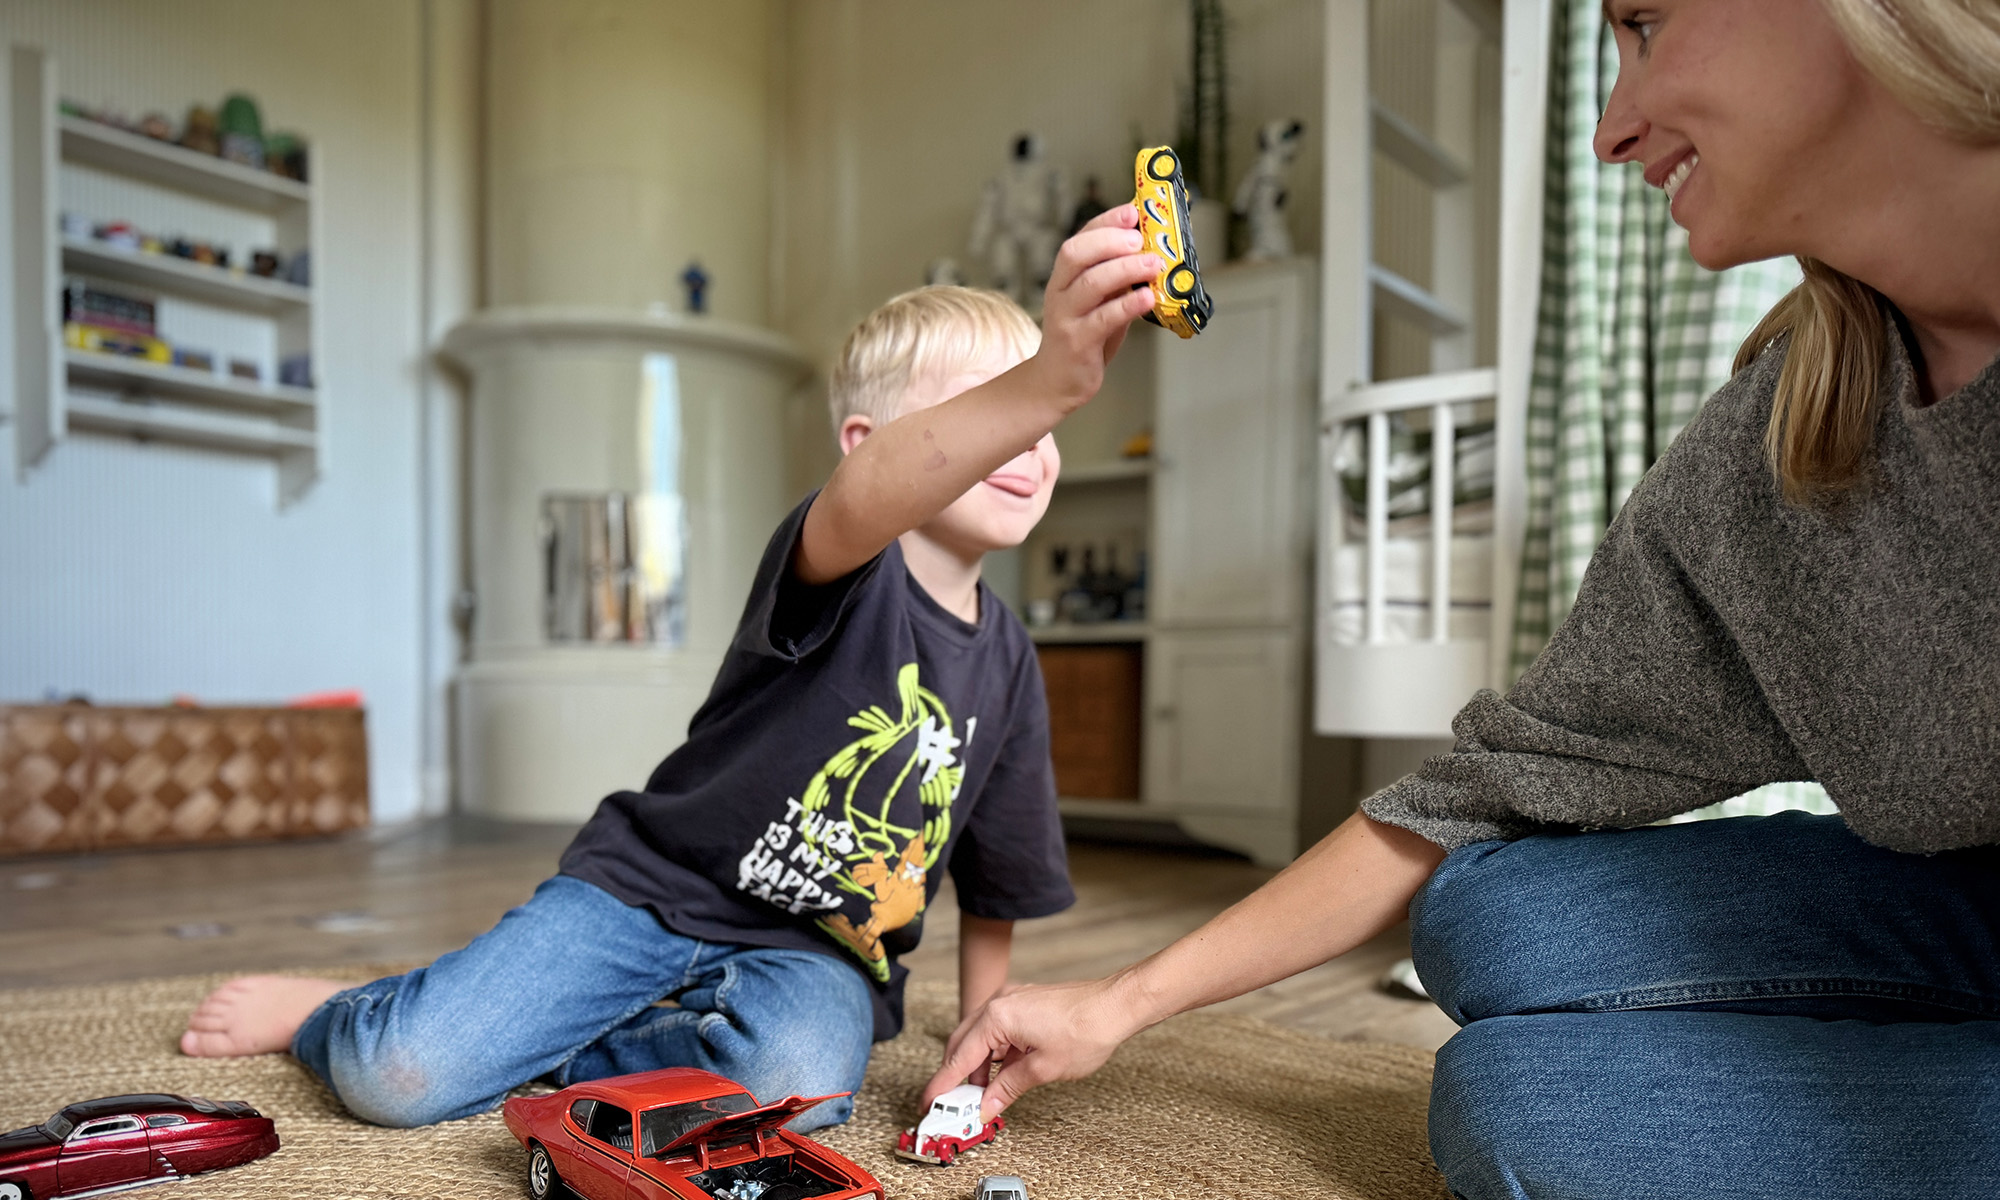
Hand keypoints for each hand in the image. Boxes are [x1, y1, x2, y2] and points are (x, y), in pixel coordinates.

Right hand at [921, 973, 1150, 1122]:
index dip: (943, 1084)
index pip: (959, 1057)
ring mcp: (1012, 999)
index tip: (929, 1102)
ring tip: (984, 1095)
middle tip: (952, 1104)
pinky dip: (994, 1052)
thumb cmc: (1086, 1029)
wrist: (1116, 1005)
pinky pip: (997, 1029)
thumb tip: (986, 1106)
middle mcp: (999, 1002)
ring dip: (978, 1065)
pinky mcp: (1024, 1002)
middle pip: (963, 1043)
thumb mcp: (1042, 1069)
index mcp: (998, 1016)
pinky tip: (1002, 1072)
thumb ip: (1008, 1088)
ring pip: (980, 1037)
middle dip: (957, 1075)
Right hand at [1027, 205, 1162, 410]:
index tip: (1132, 211)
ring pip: (1091, 284)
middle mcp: (1060, 291)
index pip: (1081, 237)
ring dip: (1125, 270)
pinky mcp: (1077, 342)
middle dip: (1110, 241)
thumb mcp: (1100, 300)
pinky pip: (1103, 319)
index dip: (1106, 221)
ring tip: (1154, 265)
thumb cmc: (1085, 335)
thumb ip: (1118, 278)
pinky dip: (1127, 305)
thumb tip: (1154, 250)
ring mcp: (1066, 316)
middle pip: (1076, 254)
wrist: (1057, 381)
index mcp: (1065, 276)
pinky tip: (1148, 298)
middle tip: (1141, 240)